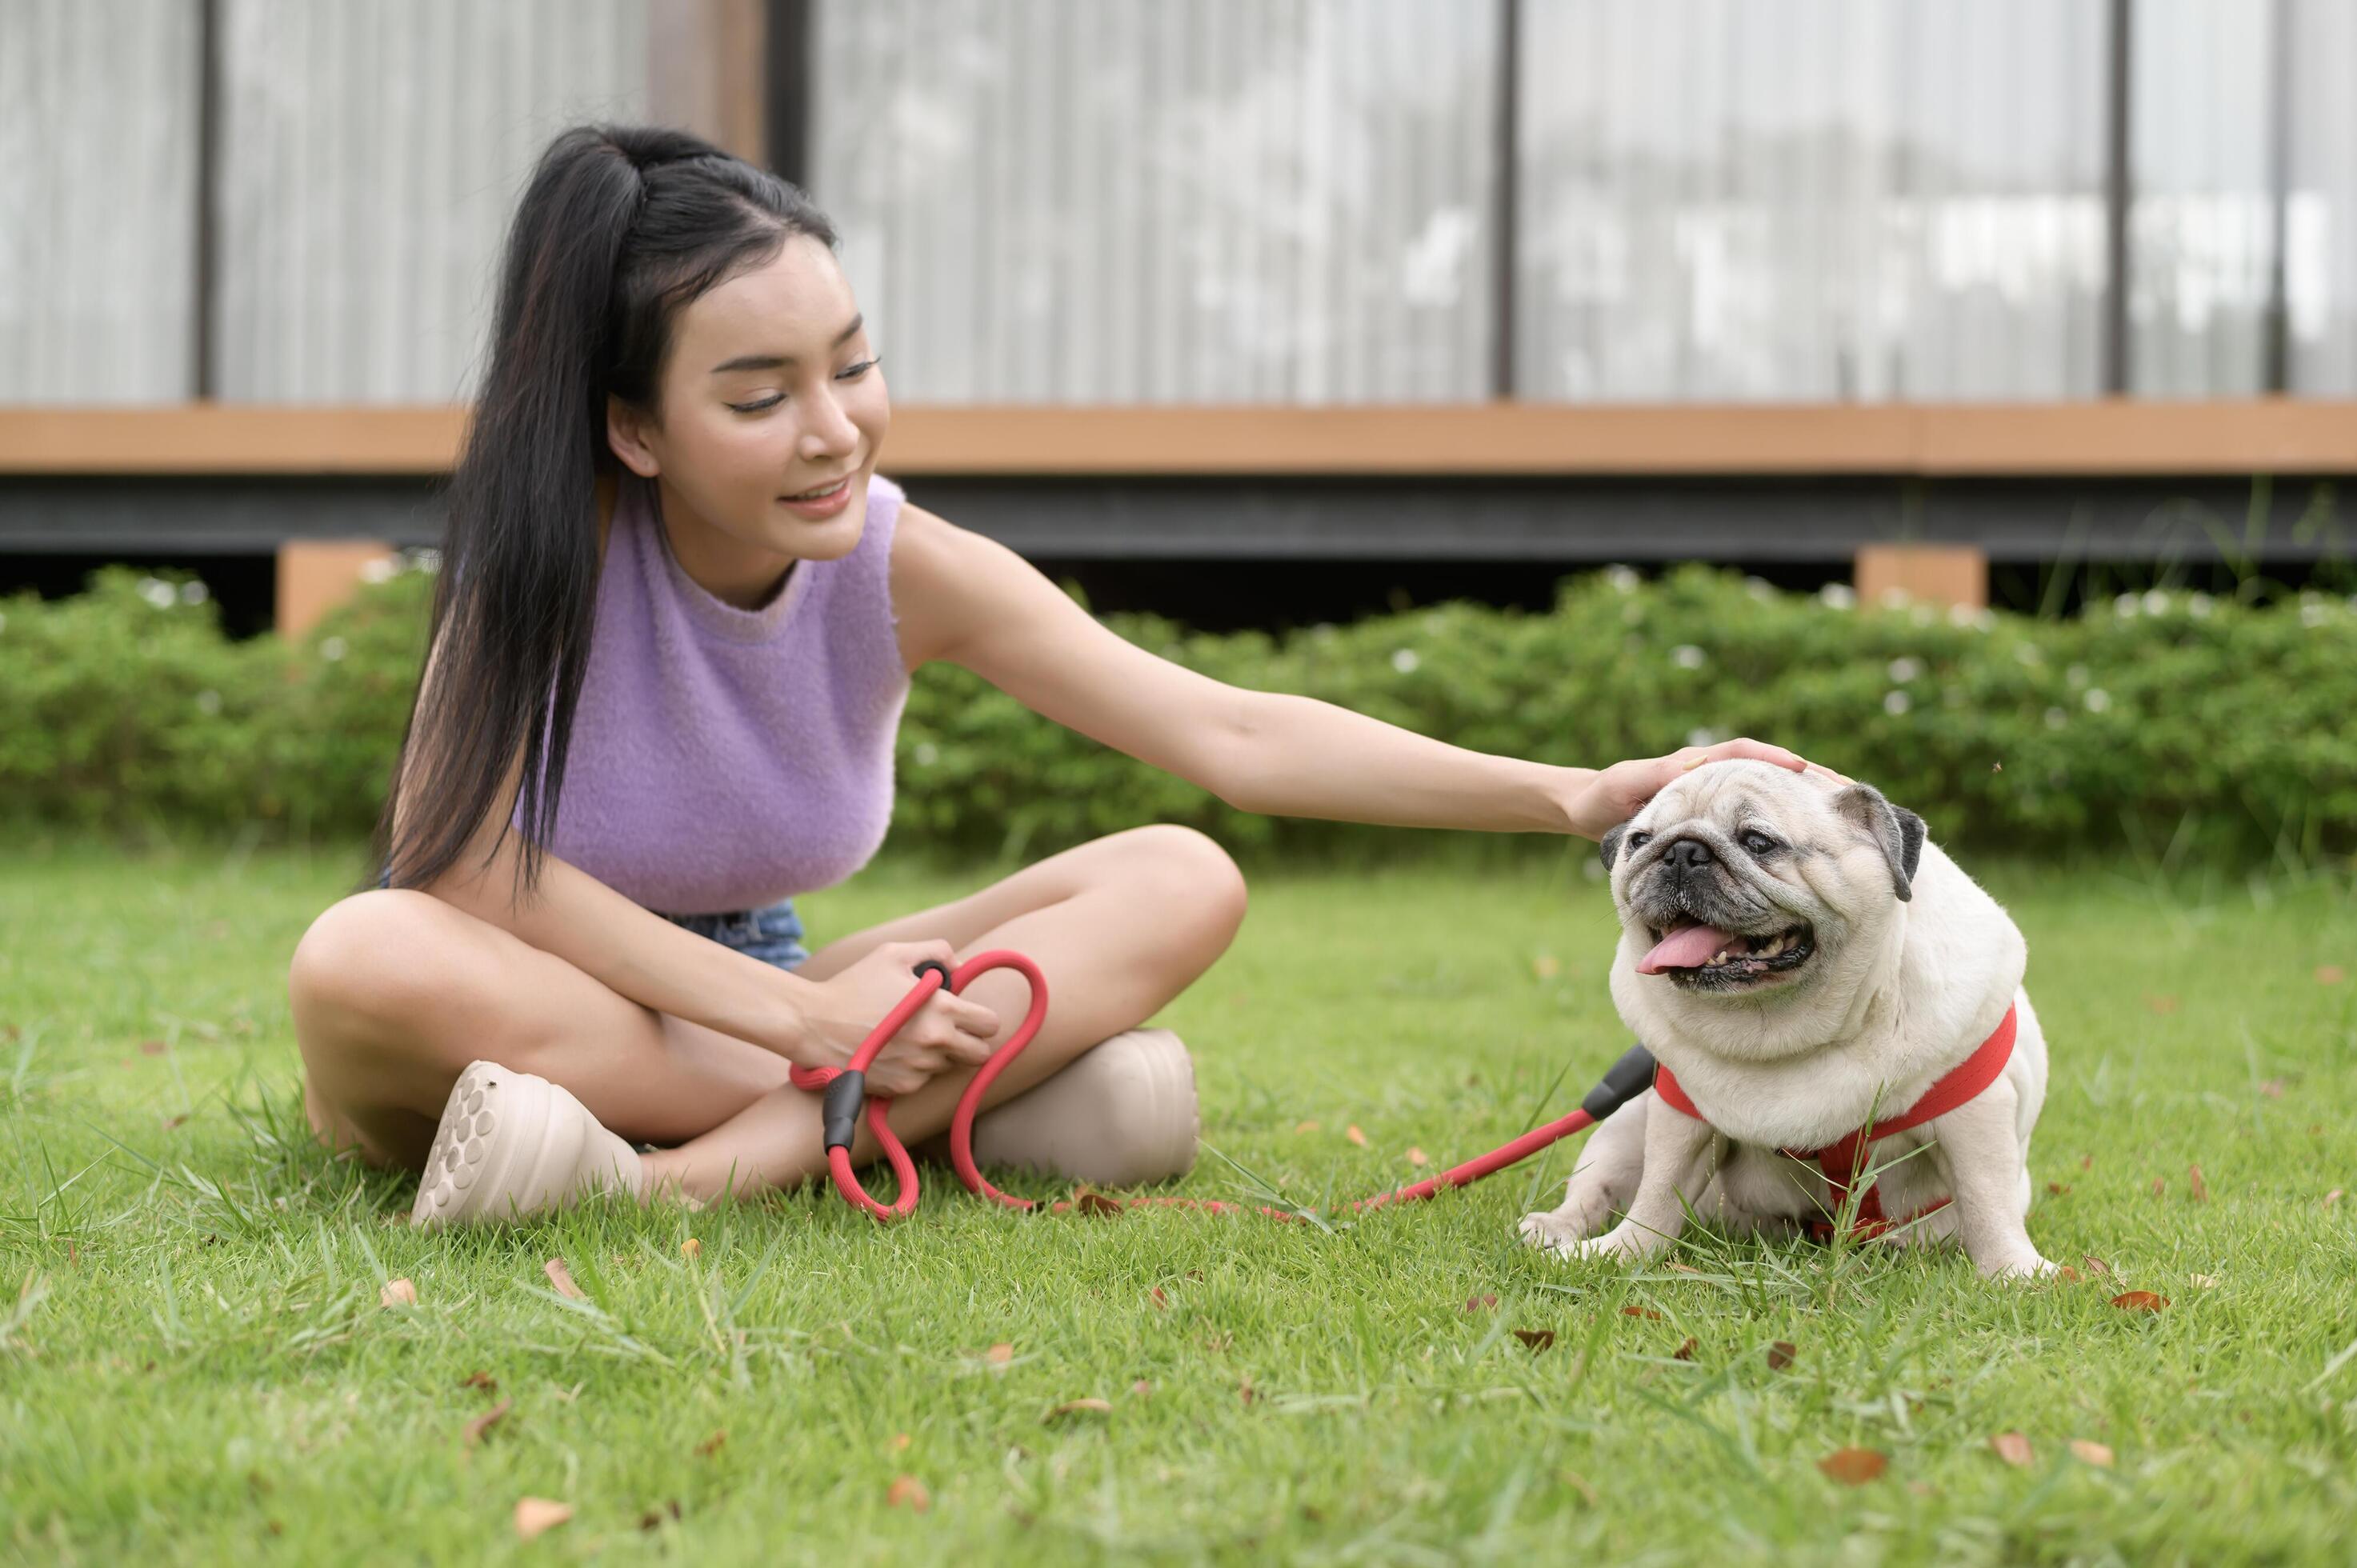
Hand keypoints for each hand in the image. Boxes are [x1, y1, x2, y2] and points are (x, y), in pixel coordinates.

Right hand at [798, 940, 1000, 1096]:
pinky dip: (916, 1069)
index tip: (969, 1015)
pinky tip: (894, 1052)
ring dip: (941, 1055)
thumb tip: (959, 965)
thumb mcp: (893, 954)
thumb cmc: (854, 985)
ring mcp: (920, 1068)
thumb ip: (935, 951)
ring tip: (911, 1037)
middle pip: (980, 1054)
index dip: (982, 1018)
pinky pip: (923, 1080)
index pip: (990, 1024)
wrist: (813, 1025)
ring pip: (950, 1067)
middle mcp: (936, 1042)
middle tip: (950, 1031)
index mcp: (941, 1008)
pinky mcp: (902, 1088)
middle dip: (971, 1042)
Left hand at [1557, 737, 1829, 840]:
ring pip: (1770, 792)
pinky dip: (1784, 820)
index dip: (1772, 758)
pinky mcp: (1714, 819)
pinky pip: (1756, 816)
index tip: (1802, 767)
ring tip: (1846, 812)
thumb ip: (1655, 776)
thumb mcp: (1627, 784)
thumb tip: (1688, 765)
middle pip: (1769, 769)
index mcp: (1694, 764)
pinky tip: (1809, 838)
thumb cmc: (1604, 796)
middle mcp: (1712, 775)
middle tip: (1849, 791)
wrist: (1586, 810)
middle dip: (1809, 777)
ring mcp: (1717, 797)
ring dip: (1805, 799)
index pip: (1740, 753)